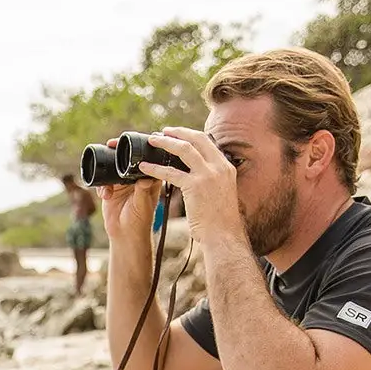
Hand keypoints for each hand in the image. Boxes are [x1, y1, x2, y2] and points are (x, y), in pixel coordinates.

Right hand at [97, 137, 161, 240]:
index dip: (140, 146)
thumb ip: (143, 189)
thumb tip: (146, 174)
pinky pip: (103, 180)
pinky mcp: (111, 189)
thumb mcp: (142, 204)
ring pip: (113, 167)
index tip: (130, 140)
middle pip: (127, 157)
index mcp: (150, 179)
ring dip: (107, 168)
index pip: (146, 157)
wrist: (126, 236)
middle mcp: (136, 178)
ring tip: (106, 178)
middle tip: (111, 144)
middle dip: (118, 151)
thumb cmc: (139, 222)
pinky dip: (101, 186)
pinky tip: (104, 195)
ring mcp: (123, 183)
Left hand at [137, 127, 244, 246]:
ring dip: (165, 143)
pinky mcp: (195, 186)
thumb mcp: (222, 195)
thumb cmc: (221, 222)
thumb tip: (200, 177)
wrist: (224, 237)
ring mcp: (208, 175)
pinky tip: (144, 167)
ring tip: (151, 141)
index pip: (207, 142)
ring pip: (183, 149)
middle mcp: (219, 167)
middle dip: (178, 132)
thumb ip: (214, 181)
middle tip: (162, 132)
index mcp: (226, 168)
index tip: (178, 134)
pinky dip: (155, 168)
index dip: (190, 135)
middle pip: (196, 138)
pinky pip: (170, 172)